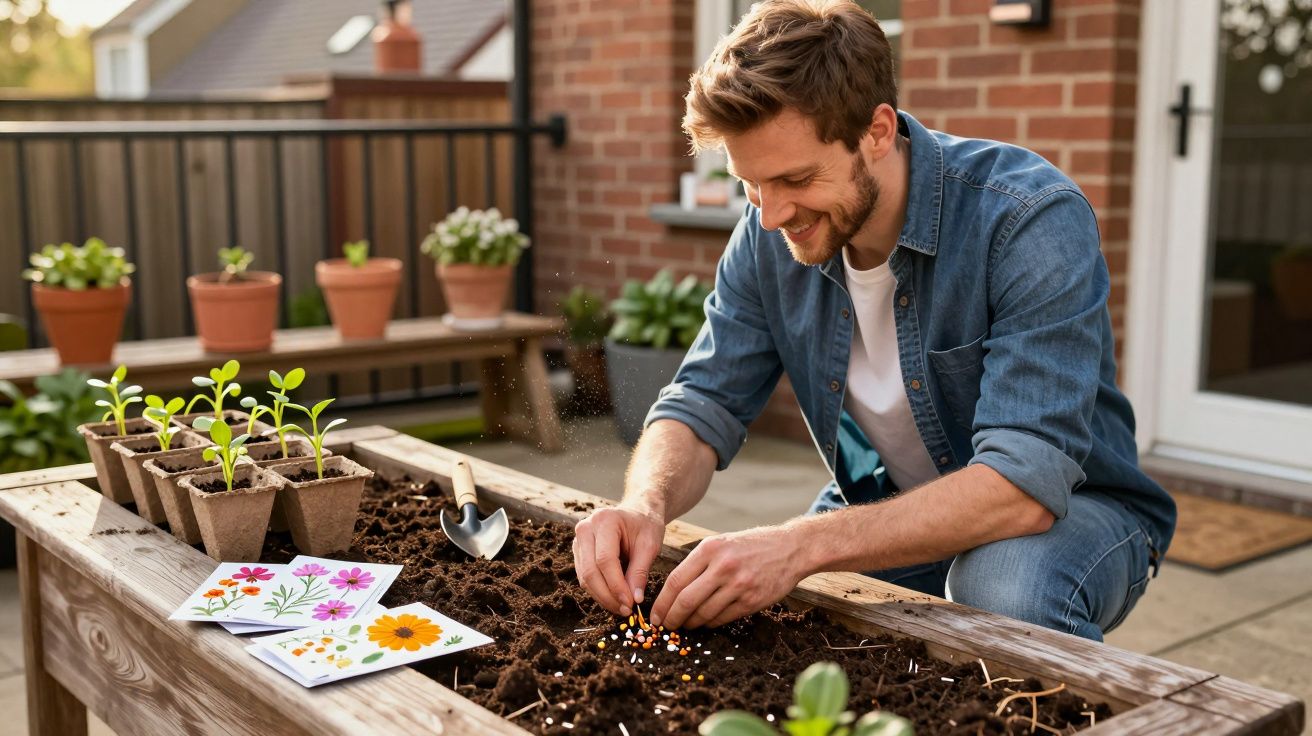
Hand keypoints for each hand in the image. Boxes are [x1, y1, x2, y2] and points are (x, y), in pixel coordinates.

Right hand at [573, 504, 665, 615]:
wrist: (638, 512)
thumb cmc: (646, 525)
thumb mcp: (649, 545)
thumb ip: (640, 572)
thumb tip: (634, 600)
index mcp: (605, 521)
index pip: (605, 560)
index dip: (616, 585)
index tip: (630, 603)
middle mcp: (586, 528)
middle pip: (591, 571)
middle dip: (608, 595)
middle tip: (626, 610)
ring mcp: (579, 539)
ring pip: (585, 577)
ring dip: (602, 597)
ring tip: (622, 607)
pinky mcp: (579, 551)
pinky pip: (584, 576)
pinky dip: (598, 591)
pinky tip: (614, 598)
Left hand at [649, 524, 810, 629]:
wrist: (790, 548)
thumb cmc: (750, 546)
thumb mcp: (721, 543)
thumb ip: (698, 563)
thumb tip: (673, 591)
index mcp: (710, 549)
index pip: (676, 581)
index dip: (662, 602)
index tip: (655, 614)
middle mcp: (723, 567)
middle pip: (686, 600)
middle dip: (672, 617)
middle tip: (666, 626)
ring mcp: (739, 585)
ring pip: (704, 613)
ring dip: (691, 623)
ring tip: (686, 624)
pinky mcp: (752, 601)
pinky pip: (723, 618)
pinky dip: (711, 623)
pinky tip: (706, 621)